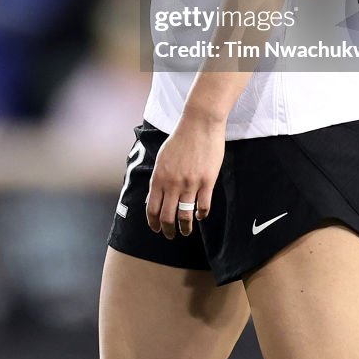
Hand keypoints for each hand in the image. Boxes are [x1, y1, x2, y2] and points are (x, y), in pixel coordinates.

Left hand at [146, 113, 225, 239]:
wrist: (199, 123)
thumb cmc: (181, 138)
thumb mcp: (162, 157)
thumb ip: (159, 178)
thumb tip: (154, 196)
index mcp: (159, 177)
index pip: (152, 209)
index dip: (153, 223)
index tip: (157, 229)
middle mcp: (172, 184)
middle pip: (167, 217)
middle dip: (168, 230)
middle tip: (171, 234)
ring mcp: (190, 184)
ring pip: (185, 216)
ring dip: (185, 228)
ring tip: (186, 231)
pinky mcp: (207, 182)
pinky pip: (203, 207)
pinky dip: (201, 215)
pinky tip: (200, 215)